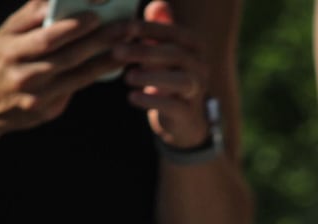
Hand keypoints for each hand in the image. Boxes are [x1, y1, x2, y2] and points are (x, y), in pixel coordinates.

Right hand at [0, 0, 131, 149]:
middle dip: (97, 39)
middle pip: (63, 53)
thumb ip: (30, 16)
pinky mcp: (42, 110)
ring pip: (73, 73)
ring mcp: (31, 92)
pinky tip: (114, 65)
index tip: (96, 13)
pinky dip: (95, 75)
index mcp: (9, 44)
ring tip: (126, 45)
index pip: (43, 31)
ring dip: (104, 59)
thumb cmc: (0, 59)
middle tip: (124, 26)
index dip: (72, 24)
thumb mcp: (5, 34)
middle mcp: (18, 68)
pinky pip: (73, 89)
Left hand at [119, 1, 214, 149]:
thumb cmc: (166, 75)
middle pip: (175, 55)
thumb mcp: (161, 48)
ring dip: (151, 77)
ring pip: (180, 81)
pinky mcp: (188, 114)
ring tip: (127, 77)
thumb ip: (158, 26)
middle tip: (116, 51)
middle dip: (144, 52)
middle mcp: (201, 67)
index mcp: (194, 47)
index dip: (150, 29)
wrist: (181, 119)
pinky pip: (173, 106)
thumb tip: (155, 5)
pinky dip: (152, 101)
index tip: (125, 27)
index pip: (175, 32)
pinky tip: (132, 97)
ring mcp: (197, 91)